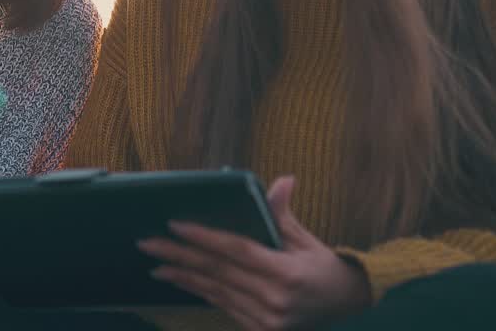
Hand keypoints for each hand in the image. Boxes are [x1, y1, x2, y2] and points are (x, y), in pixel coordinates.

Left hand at [137, 176, 370, 329]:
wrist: (347, 305)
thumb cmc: (324, 265)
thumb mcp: (305, 238)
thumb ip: (283, 213)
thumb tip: (282, 180)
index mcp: (288, 273)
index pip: (237, 251)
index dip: (204, 238)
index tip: (175, 225)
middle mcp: (276, 300)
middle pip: (218, 272)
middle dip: (179, 256)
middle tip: (148, 243)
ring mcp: (267, 321)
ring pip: (216, 292)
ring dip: (183, 277)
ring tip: (156, 264)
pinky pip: (224, 307)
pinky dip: (201, 292)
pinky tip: (182, 280)